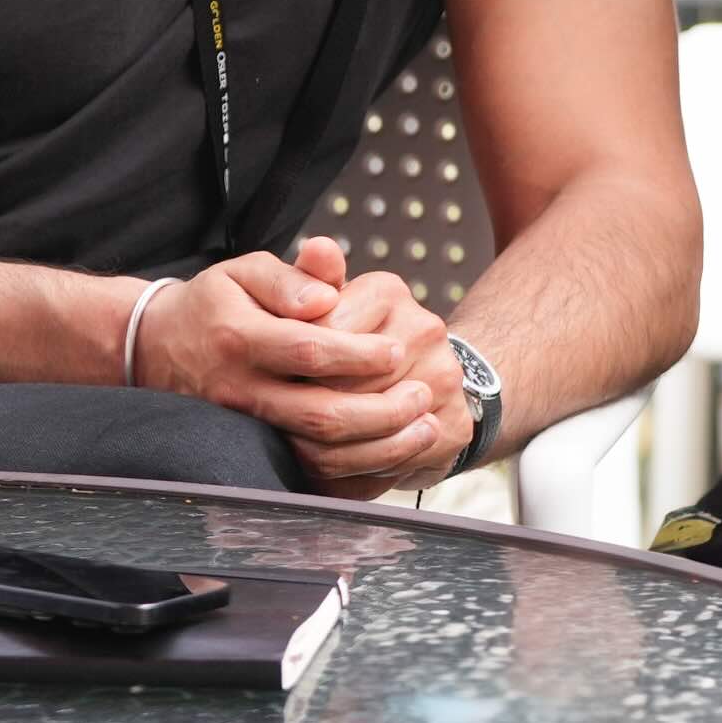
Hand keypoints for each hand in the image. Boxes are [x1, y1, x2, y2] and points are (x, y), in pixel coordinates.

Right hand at [131, 236, 469, 494]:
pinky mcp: (250, 449)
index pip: (308, 351)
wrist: (155, 347)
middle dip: (381, 409)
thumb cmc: (215, 302)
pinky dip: (356, 468)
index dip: (358, 354)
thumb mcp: (244, 272)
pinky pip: (309, 470)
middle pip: (318, 414)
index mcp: (239, 337)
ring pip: (316, 450)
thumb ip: (289, 277)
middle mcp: (239, 389)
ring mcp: (243, 426)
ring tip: (425, 425)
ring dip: (379, 444)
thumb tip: (326, 295)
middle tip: (424, 394)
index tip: (398, 349)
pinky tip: (395, 452)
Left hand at [271, 237, 475, 493]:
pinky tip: (329, 471)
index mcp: (388, 291)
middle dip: (301, 411)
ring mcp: (444, 378)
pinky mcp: (453, 426)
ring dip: (323, 450)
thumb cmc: (355, 336)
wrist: (425, 374)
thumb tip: (316, 248)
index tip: (268, 380)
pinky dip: (354, 474)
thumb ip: (311, 275)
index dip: (290, 367)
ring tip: (293, 450)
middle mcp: (424, 329)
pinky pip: (393, 461)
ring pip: (367, 430)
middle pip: (345, 386)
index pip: (324, 334)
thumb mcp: (325, 299)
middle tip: (271, 423)